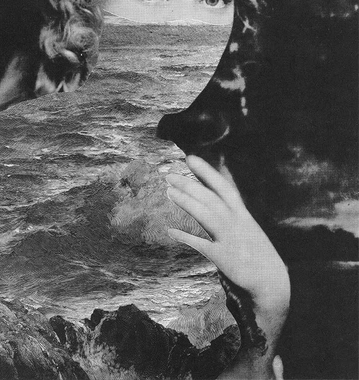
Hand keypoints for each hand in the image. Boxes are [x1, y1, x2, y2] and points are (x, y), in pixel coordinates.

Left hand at [167, 156, 289, 378]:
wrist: (272, 283)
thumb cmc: (257, 254)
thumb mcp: (248, 228)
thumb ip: (232, 213)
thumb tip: (217, 199)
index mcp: (243, 214)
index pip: (223, 186)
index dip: (207, 172)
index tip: (190, 158)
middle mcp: (237, 222)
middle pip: (210, 198)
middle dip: (189, 184)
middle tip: (169, 175)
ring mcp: (231, 238)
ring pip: (206, 214)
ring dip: (186, 201)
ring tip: (168, 192)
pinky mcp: (224, 257)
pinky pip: (200, 243)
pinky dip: (184, 236)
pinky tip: (170, 230)